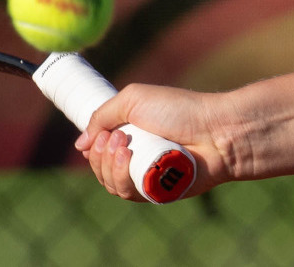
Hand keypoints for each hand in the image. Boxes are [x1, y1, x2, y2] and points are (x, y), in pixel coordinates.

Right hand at [75, 83, 224, 202]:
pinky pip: (126, 193)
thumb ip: (103, 116)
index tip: (99, 135)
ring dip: (109, 164)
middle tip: (117, 137)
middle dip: (100, 153)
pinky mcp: (155, 194)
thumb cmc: (179, 110)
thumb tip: (80, 144)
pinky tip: (129, 159)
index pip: (99, 150)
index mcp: (133, 135)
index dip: (93, 145)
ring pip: (110, 183)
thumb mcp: (134, 100)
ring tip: (125, 146)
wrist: (214, 131)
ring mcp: (146, 177)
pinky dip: (122, 176)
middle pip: (100, 168)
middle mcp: (138, 157)